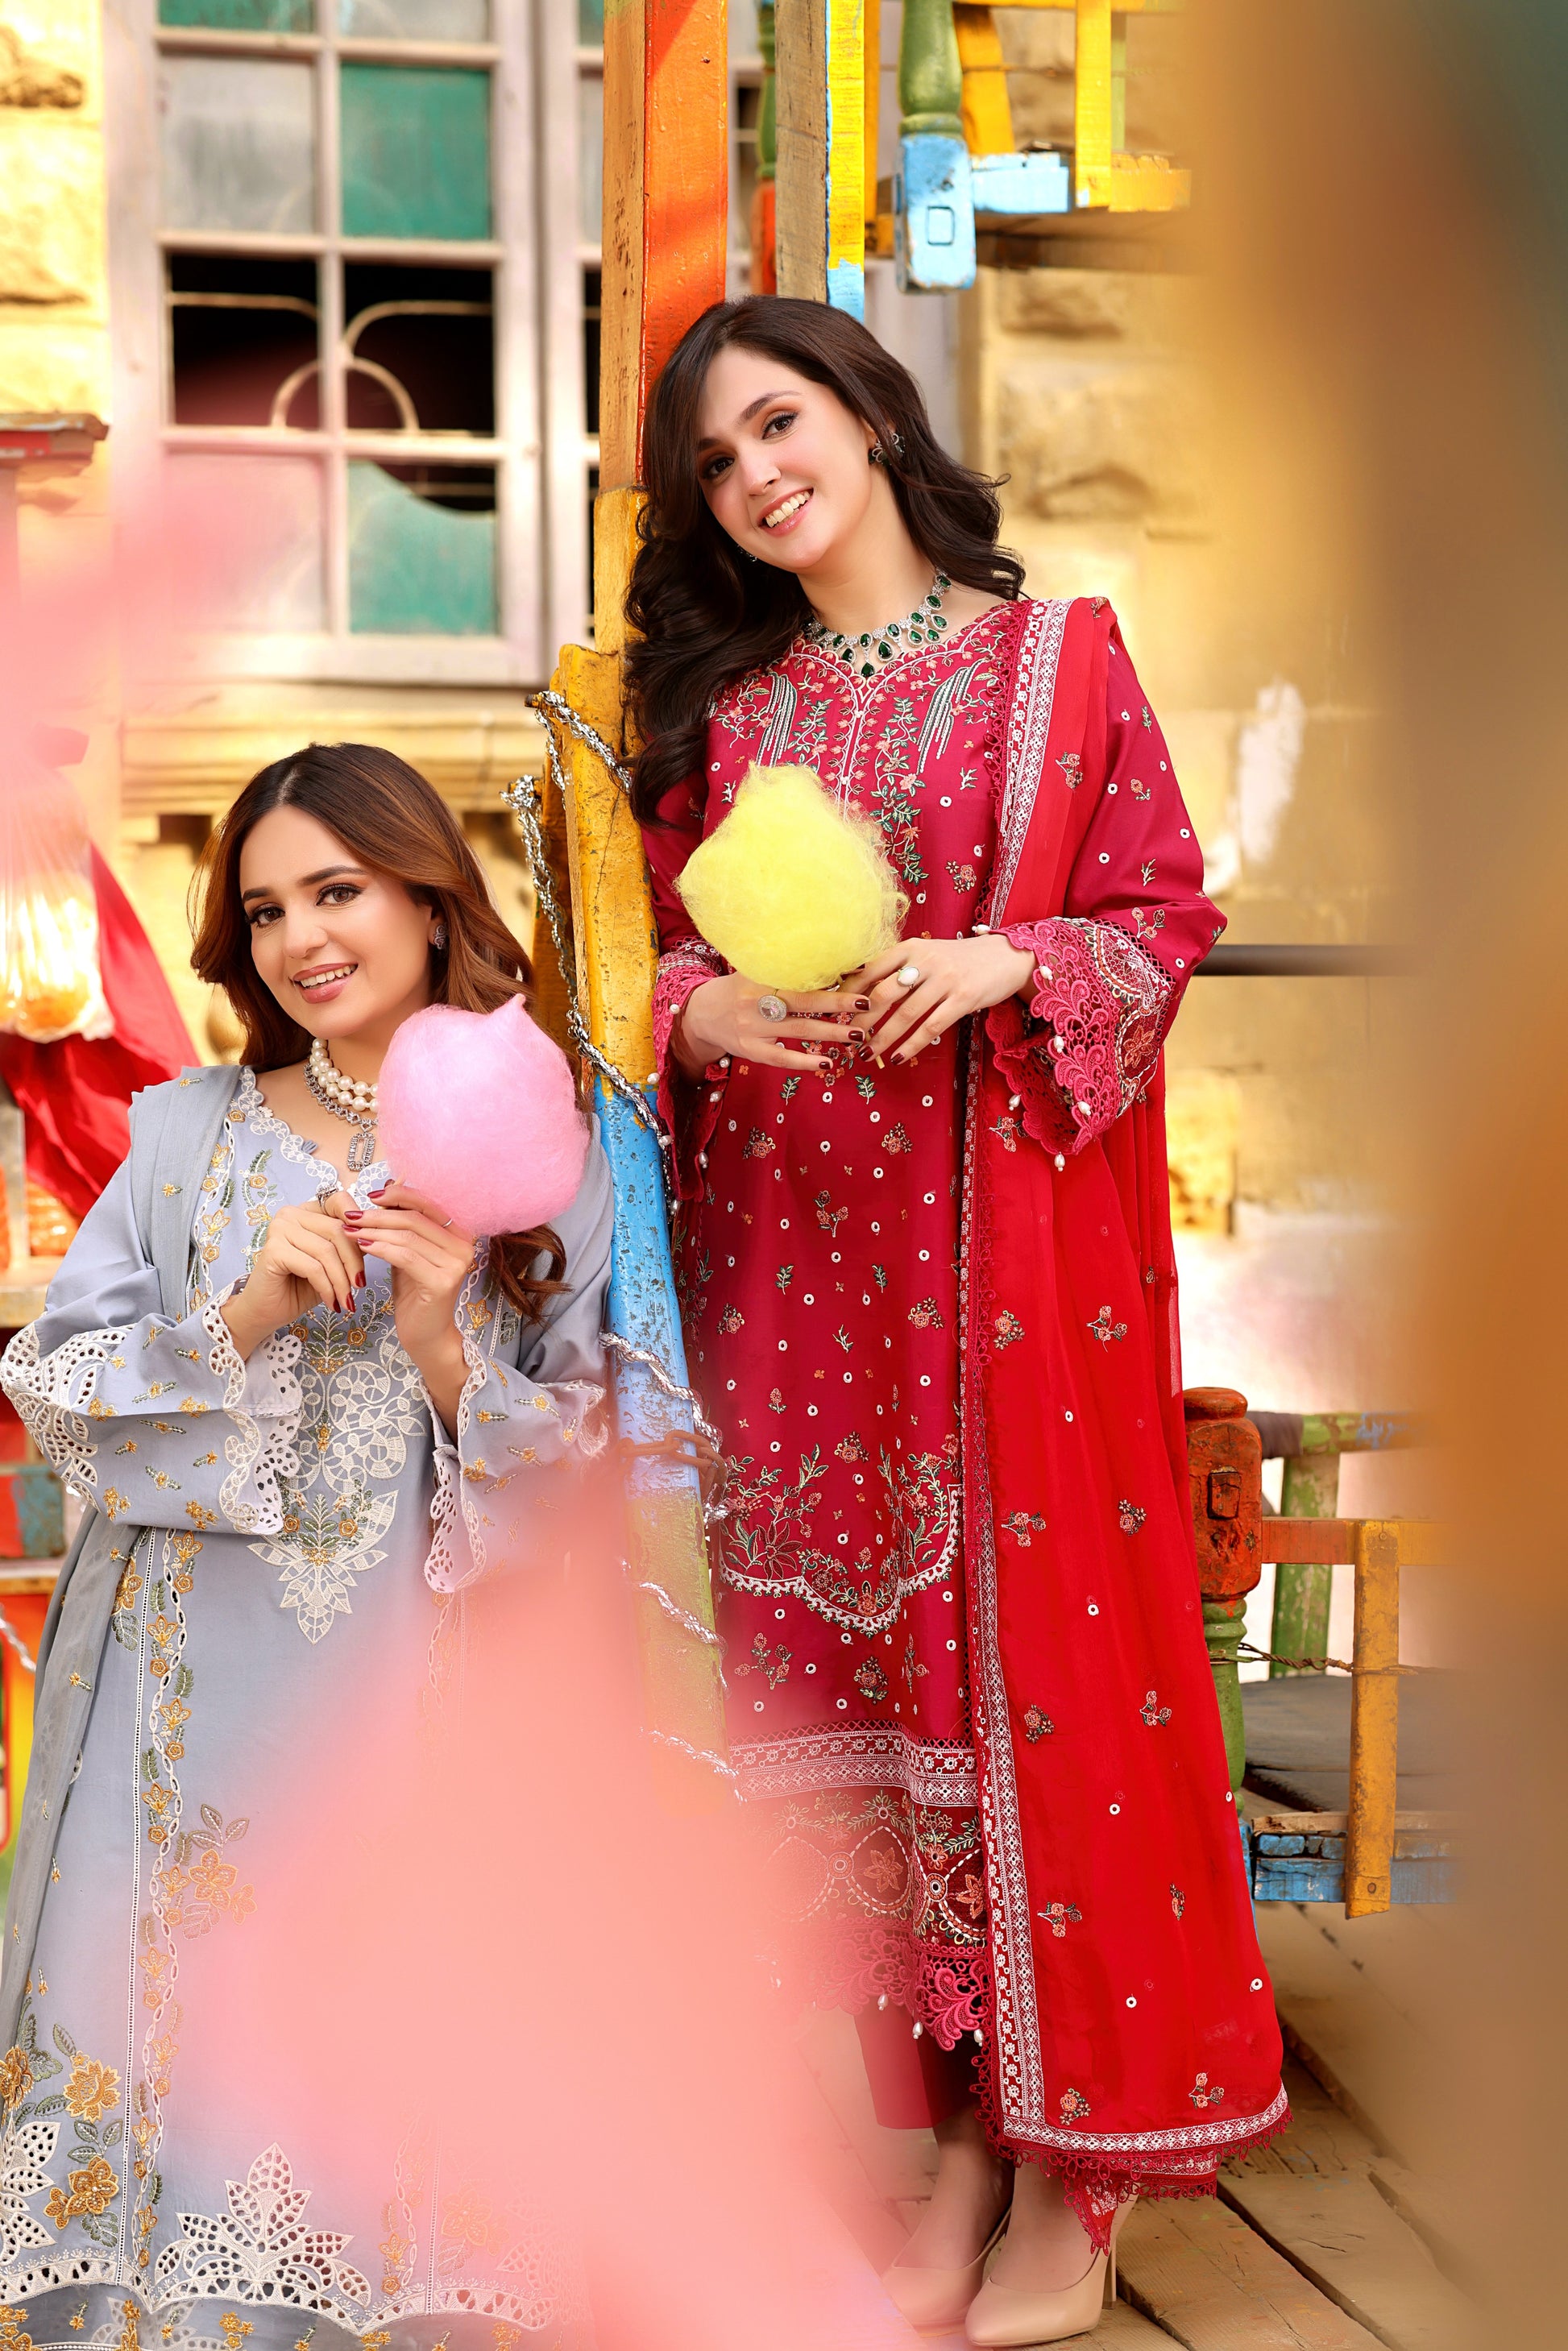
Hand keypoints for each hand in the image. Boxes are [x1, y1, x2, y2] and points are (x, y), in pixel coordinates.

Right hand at [220, 1194, 362, 1357]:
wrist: (268, 1312)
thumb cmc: (301, 1286)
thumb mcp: (335, 1262)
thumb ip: (351, 1243)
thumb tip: (381, 1231)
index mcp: (308, 1210)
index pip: (341, 1201)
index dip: (361, 1223)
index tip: (374, 1248)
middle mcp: (291, 1214)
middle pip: (338, 1229)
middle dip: (354, 1262)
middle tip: (359, 1286)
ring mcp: (279, 1228)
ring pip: (327, 1251)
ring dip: (341, 1280)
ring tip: (346, 1300)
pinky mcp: (273, 1249)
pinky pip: (313, 1267)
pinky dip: (327, 1287)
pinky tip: (331, 1302)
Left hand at [344, 1182, 474, 1430]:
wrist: (426, 1334)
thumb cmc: (416, 1292)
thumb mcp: (409, 1251)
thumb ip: (403, 1225)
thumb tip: (387, 1187)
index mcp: (461, 1232)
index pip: (429, 1202)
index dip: (399, 1194)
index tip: (371, 1194)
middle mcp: (465, 1245)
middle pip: (416, 1217)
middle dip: (379, 1214)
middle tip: (351, 1215)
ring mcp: (457, 1264)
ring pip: (408, 1235)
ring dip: (374, 1230)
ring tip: (349, 1230)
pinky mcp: (443, 1282)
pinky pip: (406, 1256)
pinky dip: (381, 1248)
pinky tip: (363, 1247)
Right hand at [674, 972, 854, 1076]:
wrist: (702, 1015)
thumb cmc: (740, 989)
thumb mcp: (756, 971)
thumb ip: (788, 968)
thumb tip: (835, 964)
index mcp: (759, 975)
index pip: (799, 974)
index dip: (829, 973)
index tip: (859, 971)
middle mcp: (755, 1000)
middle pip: (803, 1002)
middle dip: (837, 1003)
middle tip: (866, 1004)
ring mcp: (752, 1027)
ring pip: (799, 1030)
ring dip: (831, 1033)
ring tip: (858, 1035)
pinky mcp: (751, 1050)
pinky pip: (782, 1058)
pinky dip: (805, 1062)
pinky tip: (828, 1063)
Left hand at [842, 935, 1036, 1063]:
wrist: (1004, 957)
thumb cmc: (958, 960)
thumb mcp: (926, 954)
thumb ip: (898, 968)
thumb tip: (860, 990)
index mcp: (910, 947)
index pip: (870, 969)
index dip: (849, 993)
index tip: (834, 1011)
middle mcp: (925, 960)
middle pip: (883, 994)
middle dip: (862, 1020)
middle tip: (848, 1038)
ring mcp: (945, 980)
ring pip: (905, 1014)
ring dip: (883, 1038)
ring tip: (867, 1054)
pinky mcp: (963, 999)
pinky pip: (930, 1027)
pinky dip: (911, 1045)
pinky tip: (897, 1057)